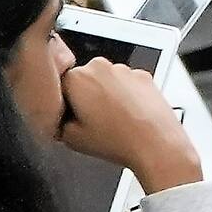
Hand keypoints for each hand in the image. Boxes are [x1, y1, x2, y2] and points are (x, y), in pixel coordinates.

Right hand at [59, 60, 204, 193]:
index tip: (69, 117)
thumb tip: (56, 117)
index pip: (58, 86)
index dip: (63, 104)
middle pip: (83, 80)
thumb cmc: (117, 141)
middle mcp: (102, 67)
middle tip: (90, 121)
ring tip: (112, 121)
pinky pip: (126, 84)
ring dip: (105, 96)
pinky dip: (125, 96)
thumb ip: (55, 121)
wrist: (156, 144)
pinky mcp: (144, 76)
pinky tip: (127, 116)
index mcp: (78, 78)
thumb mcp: (70, 137)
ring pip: (106, 81)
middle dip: (84, 98)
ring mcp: (125, 70)